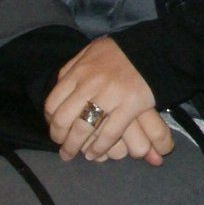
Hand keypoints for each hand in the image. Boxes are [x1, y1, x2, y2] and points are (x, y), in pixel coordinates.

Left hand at [44, 37, 164, 162]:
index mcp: (78, 72)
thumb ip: (73, 67)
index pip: (53, 103)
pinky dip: (99, 148)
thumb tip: (59, 85)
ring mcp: (110, 96)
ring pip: (83, 129)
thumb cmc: (120, 52)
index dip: (50, 120)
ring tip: (71, 154)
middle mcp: (90, 84)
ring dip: (74, 147)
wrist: (153, 50)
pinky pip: (109, 134)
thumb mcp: (90, 52)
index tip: (55, 128)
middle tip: (61, 145)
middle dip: (59, 137)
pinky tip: (94, 154)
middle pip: (64, 119)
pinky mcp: (130, 106)